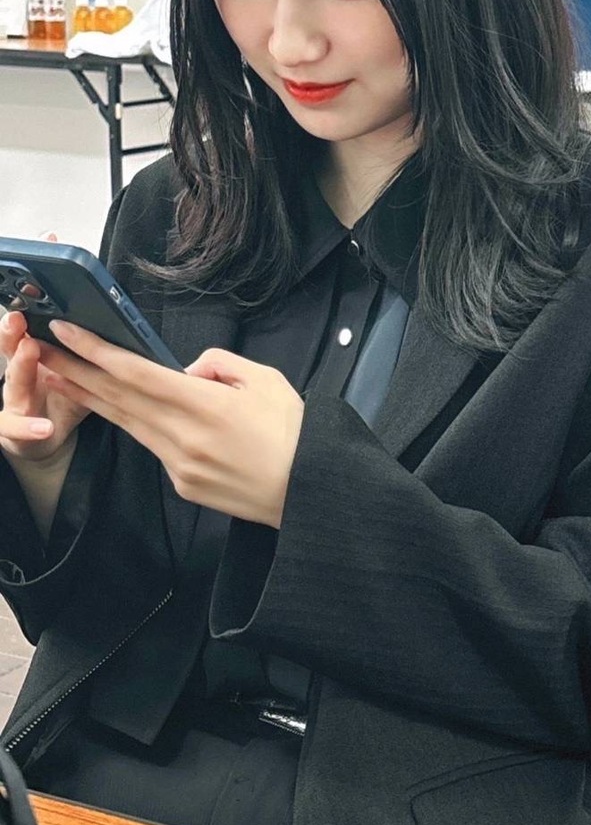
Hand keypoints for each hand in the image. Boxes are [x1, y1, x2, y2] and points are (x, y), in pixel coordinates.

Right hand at [0, 310, 90, 461]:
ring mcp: (13, 399)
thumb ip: (89, 356)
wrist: (38, 436)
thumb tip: (121, 332)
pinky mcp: (11, 428)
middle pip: (12, 348)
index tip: (28, 298)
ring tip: (30, 348)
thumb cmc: (61, 399)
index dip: (26, 317)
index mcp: (34, 357)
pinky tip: (44, 426)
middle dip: (14, 331)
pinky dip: (26, 427)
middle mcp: (19, 374)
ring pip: (13, 382)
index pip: (27, 331)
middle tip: (19, 316)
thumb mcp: (78, 374)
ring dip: (21, 365)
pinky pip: (13, 428)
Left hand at [36, 322, 304, 527]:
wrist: (310, 492)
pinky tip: (125, 411)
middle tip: (46, 349)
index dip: (97, 351)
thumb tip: (189, 370)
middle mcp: (184, 437)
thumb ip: (221, 364)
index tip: (69, 332)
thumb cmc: (296, 434)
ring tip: (62, 377)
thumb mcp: (266, 381)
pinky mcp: (183, 484)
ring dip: (92, 399)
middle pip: (118, 399)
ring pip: (127, 424)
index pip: (137, 373)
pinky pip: (155, 447)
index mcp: (206, 406)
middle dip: (77, 371)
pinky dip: (138, 425)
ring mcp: (180, 465)